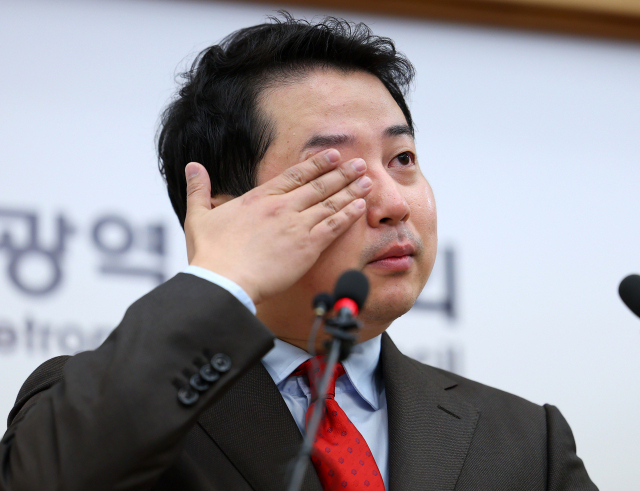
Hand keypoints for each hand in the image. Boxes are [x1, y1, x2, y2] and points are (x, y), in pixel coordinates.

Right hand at [184, 149, 371, 304]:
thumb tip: (192, 166)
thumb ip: (199, 190)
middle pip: (318, 185)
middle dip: (341, 172)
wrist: (224, 281)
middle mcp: (282, 207)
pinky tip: (361, 207)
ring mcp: (296, 225)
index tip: (332, 155)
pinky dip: (348, 215)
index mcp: (260, 198)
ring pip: (330, 203)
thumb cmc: (211, 254)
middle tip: (359, 162)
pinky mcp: (307, 246)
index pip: (294, 174)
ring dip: (350, 190)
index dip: (316, 164)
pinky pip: (333, 226)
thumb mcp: (199, 216)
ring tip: (367, 179)